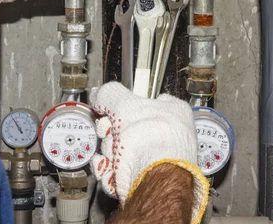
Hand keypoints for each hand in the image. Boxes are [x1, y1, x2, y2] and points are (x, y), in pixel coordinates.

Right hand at [89, 82, 208, 222]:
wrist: (152, 177)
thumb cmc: (150, 140)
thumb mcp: (125, 104)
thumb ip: (110, 94)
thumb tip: (100, 93)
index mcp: (172, 112)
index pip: (145, 102)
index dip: (123, 105)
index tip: (110, 109)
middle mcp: (166, 136)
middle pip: (126, 129)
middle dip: (110, 133)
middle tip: (109, 132)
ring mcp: (154, 159)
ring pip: (118, 151)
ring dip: (108, 152)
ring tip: (114, 153)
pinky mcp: (141, 179)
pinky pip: (116, 172)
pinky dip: (109, 171)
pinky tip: (110, 168)